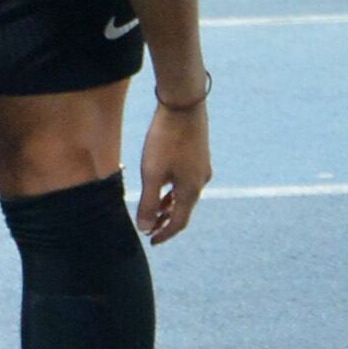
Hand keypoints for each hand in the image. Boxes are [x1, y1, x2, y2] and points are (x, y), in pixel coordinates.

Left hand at [136, 88, 210, 243]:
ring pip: (185, 196)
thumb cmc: (165, 140)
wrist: (184, 106)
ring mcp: (202, 168)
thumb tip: (145, 228)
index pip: (179, 222)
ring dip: (170, 206)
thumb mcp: (152, 173)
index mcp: (191, 190)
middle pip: (184, 210)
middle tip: (151, 229)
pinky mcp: (199, 157)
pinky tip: (164, 185)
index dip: (165, 234)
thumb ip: (149, 203)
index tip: (151, 241)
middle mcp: (201, 182)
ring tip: (154, 211)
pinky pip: (187, 183)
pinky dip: (174, 191)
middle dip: (167, 222)